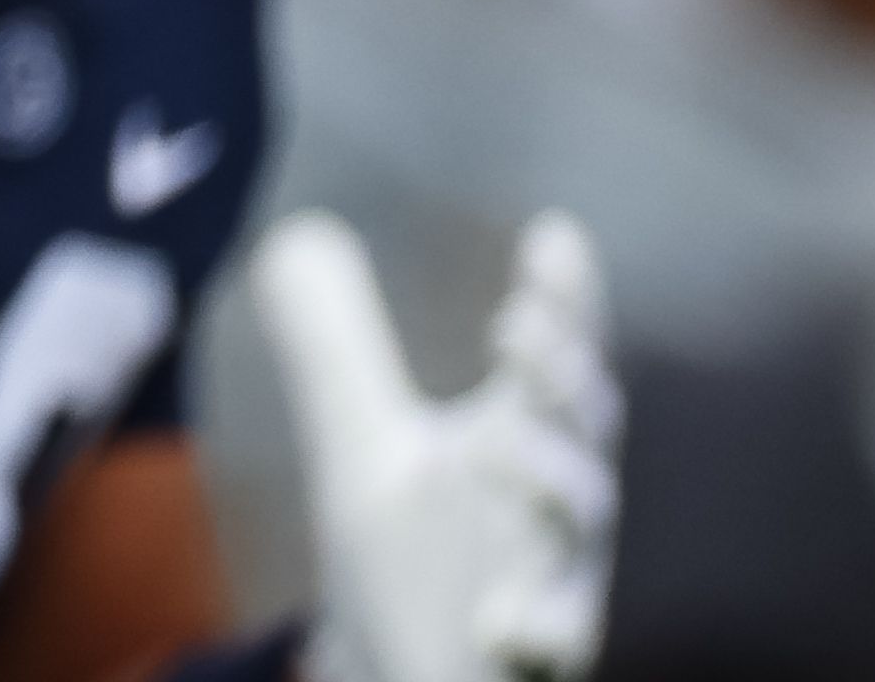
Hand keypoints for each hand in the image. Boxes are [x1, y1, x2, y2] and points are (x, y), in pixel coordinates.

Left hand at [256, 209, 617, 681]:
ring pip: (579, 525)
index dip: (564, 301)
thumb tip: (293, 238)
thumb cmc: (416, 558)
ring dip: (550, 480)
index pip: (552, 357)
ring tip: (493, 445)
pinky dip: (540, 626)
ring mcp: (556, 575)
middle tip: (516, 326)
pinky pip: (559, 640)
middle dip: (561, 374)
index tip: (554, 236)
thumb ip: (335, 347)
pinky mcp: (543, 648)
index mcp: (521, 436)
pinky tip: (504, 622)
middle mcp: (553, 499)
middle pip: (581, 428)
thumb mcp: (364, 444)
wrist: (414, 673)